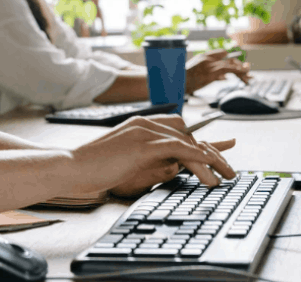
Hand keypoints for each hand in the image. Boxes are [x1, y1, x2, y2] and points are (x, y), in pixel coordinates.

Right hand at [69, 114, 236, 198]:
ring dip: (212, 160)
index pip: (179, 128)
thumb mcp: (123, 160)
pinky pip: (179, 149)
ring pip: (188, 142)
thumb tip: (164, 167)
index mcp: (140, 124)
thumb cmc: (92, 168)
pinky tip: (210, 172)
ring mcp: (144, 132)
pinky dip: (198, 159)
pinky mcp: (143, 145)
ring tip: (227, 177)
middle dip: (213, 152)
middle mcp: (145, 123)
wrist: (71, 167)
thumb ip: (144, 158)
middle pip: (189, 134)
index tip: (218, 155)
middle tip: (229, 170)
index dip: (201, 142)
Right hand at [185, 49, 250, 93]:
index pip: (222, 53)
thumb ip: (212, 74)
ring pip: (230, 65)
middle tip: (247, 70)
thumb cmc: (183, 80)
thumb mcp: (198, 75)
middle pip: (228, 59)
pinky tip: (244, 75)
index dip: (231, 59)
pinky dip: (238, 72)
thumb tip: (224, 78)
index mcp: (203, 57)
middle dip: (239, 65)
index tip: (238, 64)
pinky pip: (228, 70)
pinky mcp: (211, 72)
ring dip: (241, 70)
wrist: (176, 82)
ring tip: (248, 76)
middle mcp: (208, 59)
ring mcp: (210, 65)